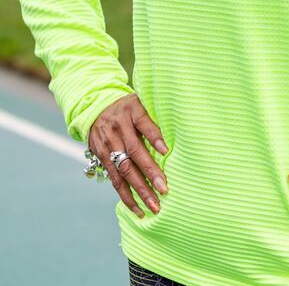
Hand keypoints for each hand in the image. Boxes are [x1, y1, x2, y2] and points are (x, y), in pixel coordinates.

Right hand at [87, 93, 169, 218]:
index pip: (143, 123)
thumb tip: (168, 144)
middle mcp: (117, 129)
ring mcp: (108, 145)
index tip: (166, 151)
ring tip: (153, 206)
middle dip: (150, 173)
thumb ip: (151, 120)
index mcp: (130, 111)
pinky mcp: (102, 157)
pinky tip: (137, 208)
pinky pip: (115, 179)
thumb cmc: (126, 108)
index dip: (154, 137)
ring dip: (139, 190)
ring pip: (124, 170)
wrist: (95, 108)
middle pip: (134, 152)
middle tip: (164, 190)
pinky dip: (126, 196)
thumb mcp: (139, 104)